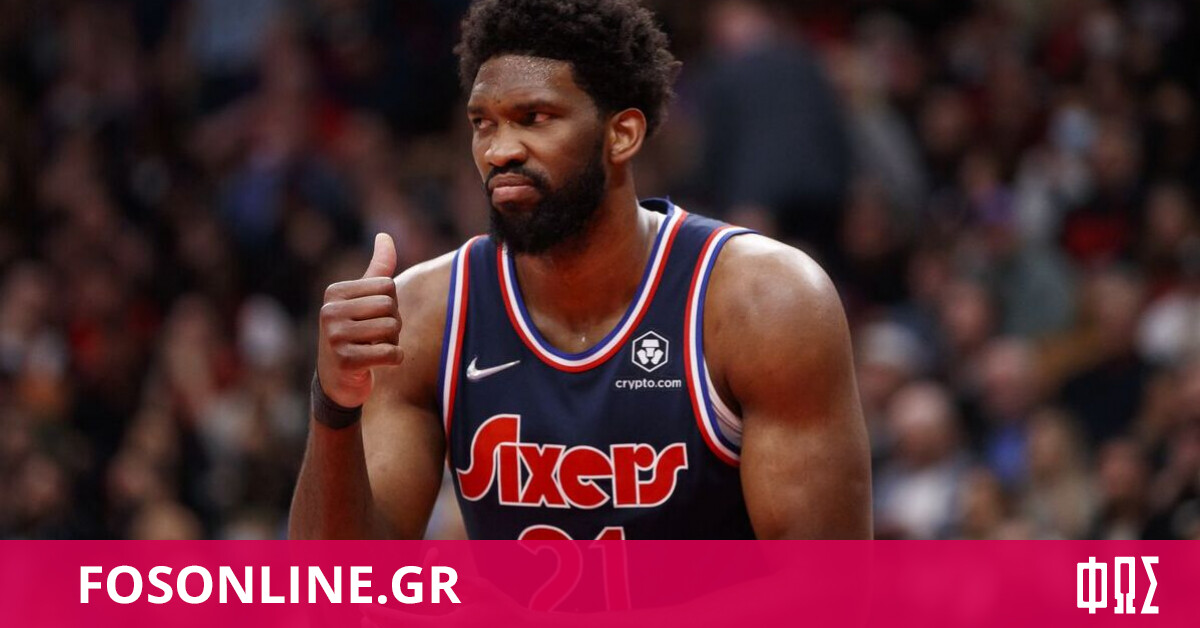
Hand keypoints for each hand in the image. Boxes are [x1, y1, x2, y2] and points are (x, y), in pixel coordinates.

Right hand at [317, 233, 404, 407]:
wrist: (336, 381)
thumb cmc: (356, 334)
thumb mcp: (363, 299)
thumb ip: (377, 269)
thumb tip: (385, 235)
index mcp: (334, 292)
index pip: (388, 285)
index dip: (391, 304)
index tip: (373, 318)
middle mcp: (329, 310)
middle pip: (391, 306)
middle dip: (393, 324)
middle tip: (375, 337)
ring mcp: (334, 336)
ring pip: (392, 328)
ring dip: (393, 342)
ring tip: (373, 348)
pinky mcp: (345, 360)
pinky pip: (391, 353)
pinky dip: (395, 359)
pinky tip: (379, 363)